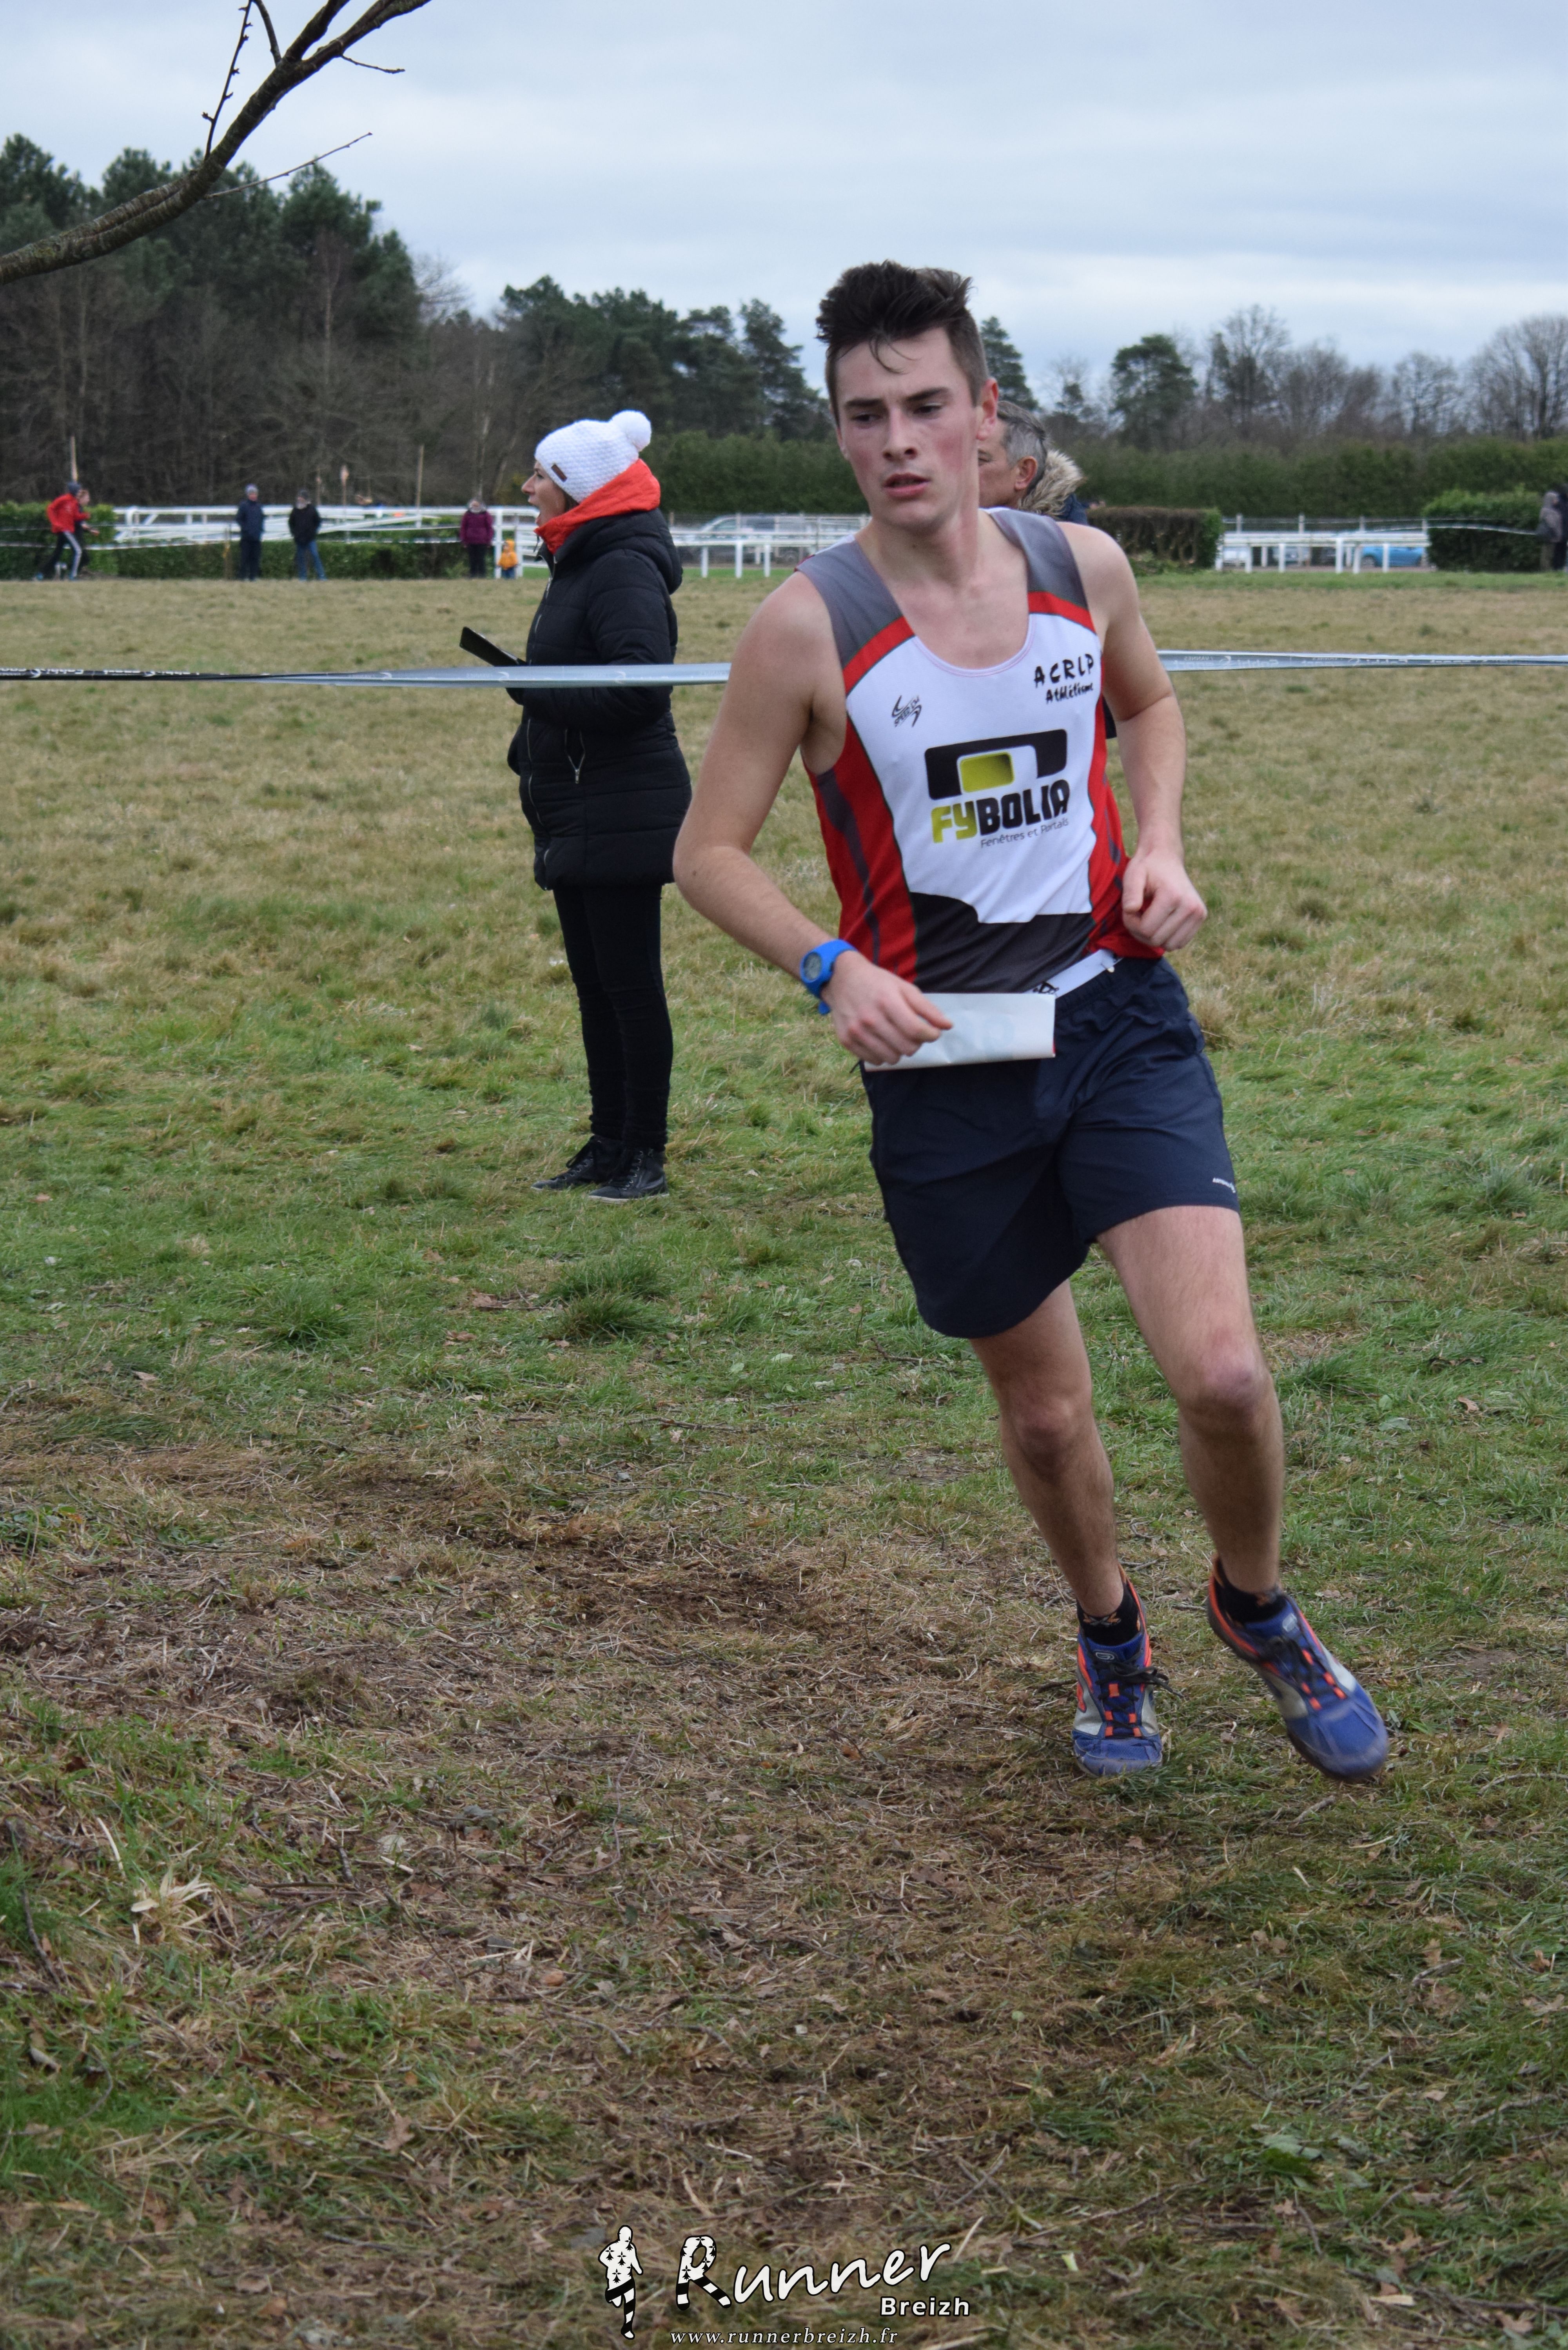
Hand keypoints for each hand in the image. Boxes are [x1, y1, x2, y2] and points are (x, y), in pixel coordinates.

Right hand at [821, 950, 951, 1065]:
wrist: (841, 979)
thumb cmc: (877, 982)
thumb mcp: (904, 988)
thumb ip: (927, 1008)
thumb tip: (947, 1026)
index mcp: (887, 1002)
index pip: (916, 1031)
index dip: (931, 1035)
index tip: (933, 1032)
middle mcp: (870, 1019)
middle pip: (907, 1048)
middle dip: (917, 1043)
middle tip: (913, 1033)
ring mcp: (856, 1032)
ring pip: (892, 1058)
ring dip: (900, 1050)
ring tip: (897, 1036)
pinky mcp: (846, 1041)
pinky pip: (874, 1061)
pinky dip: (883, 1054)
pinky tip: (882, 1040)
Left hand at [1122, 842, 1206, 950]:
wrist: (1167, 858)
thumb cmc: (1147, 867)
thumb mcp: (1133, 874)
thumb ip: (1130, 891)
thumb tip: (1130, 910)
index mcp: (1174, 896)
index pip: (1146, 930)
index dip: (1131, 923)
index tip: (1129, 909)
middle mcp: (1191, 907)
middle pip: (1156, 940)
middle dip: (1140, 930)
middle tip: (1137, 913)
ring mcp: (1199, 914)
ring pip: (1169, 945)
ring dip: (1153, 937)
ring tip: (1148, 917)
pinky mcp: (1200, 918)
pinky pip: (1179, 943)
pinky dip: (1166, 937)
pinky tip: (1160, 922)